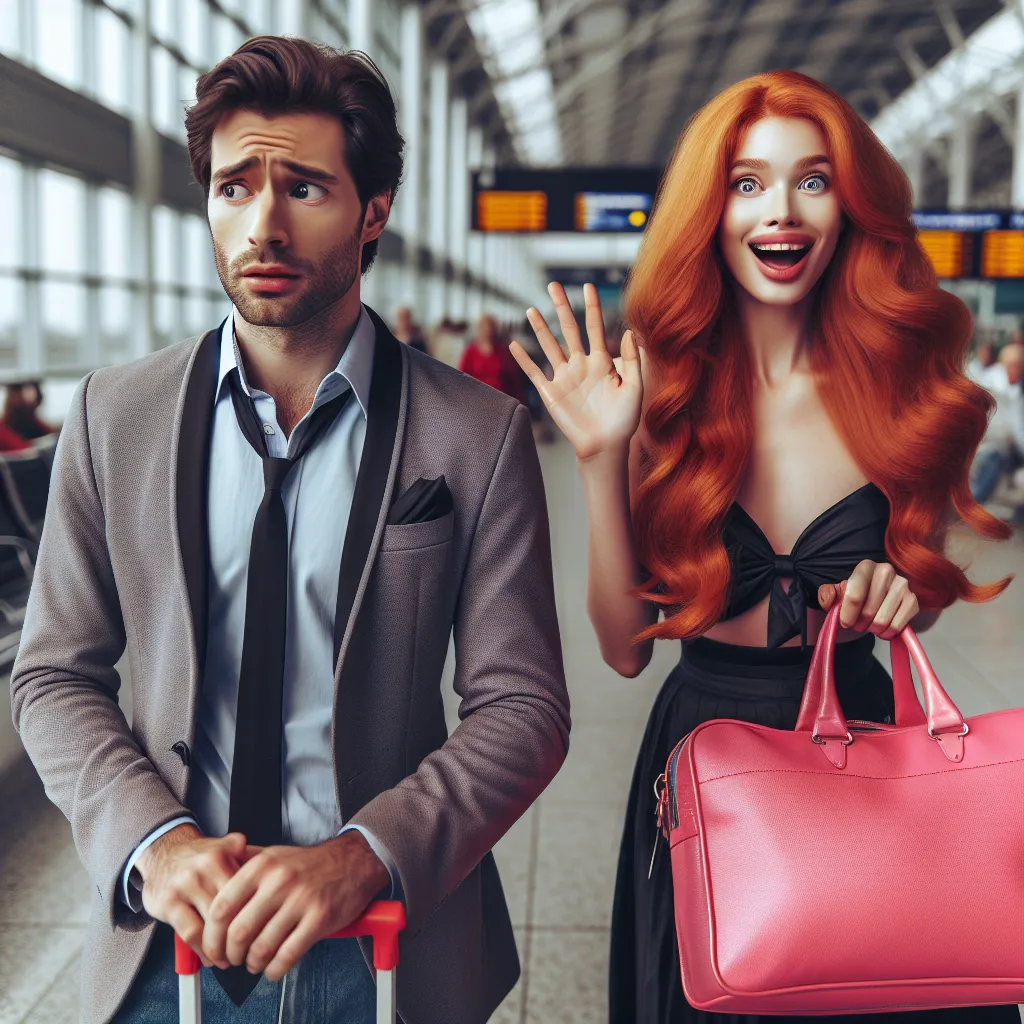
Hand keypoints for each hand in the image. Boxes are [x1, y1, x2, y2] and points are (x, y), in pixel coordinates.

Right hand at [136, 825, 254, 968]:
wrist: (164, 850)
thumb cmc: (200, 857)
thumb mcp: (227, 847)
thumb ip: (249, 858)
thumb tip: (272, 878)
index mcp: (223, 854)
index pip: (247, 891)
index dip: (258, 915)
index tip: (265, 931)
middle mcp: (204, 868)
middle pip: (231, 909)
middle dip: (241, 935)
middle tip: (250, 950)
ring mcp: (185, 885)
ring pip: (211, 925)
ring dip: (222, 947)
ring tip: (231, 958)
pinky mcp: (168, 903)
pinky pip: (190, 932)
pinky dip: (202, 950)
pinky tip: (211, 957)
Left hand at [201, 830, 389, 980]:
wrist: (353, 861)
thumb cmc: (308, 864)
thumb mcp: (272, 855)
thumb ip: (241, 867)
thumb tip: (210, 891)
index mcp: (262, 866)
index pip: (221, 908)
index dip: (212, 936)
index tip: (212, 949)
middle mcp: (279, 880)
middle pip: (238, 932)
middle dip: (230, 955)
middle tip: (232, 961)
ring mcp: (301, 899)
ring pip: (262, 947)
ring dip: (253, 964)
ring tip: (254, 963)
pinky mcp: (320, 918)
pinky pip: (288, 954)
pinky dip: (275, 969)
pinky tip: (274, 968)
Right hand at [509, 282, 642, 461]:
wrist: (605, 446)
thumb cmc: (624, 420)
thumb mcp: (635, 388)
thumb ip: (632, 361)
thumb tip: (629, 332)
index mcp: (602, 362)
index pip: (595, 327)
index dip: (592, 307)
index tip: (588, 286)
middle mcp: (581, 365)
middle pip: (569, 330)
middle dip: (562, 307)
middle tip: (553, 285)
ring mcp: (564, 378)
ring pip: (549, 346)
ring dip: (540, 328)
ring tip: (531, 309)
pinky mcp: (551, 393)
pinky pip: (535, 372)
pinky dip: (524, 359)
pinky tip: (514, 344)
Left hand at [818, 560, 919, 639]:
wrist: (878, 595)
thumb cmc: (855, 593)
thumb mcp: (837, 592)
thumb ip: (826, 594)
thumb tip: (831, 599)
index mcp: (866, 567)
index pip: (855, 595)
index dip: (847, 614)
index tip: (845, 623)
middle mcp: (886, 571)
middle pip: (868, 611)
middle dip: (859, 623)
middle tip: (857, 624)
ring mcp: (903, 585)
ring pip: (882, 620)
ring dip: (872, 629)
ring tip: (869, 625)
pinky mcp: (913, 600)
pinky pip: (898, 626)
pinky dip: (887, 632)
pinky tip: (882, 628)